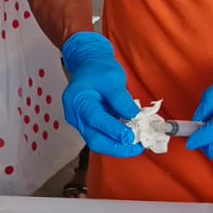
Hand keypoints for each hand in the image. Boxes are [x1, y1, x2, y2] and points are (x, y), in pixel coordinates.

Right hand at [60, 32, 143, 157]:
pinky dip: (115, 141)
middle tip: (137, 147)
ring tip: (136, 145)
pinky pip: (101, 137)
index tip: (131, 136)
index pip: (95, 119)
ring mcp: (80, 122)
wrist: (89, 65)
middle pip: (94, 139)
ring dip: (118, 147)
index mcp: (77, 99)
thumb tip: (135, 117)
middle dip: (116, 147)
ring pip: (97, 142)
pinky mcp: (88, 126)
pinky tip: (129, 140)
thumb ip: (122, 99)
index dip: (113, 130)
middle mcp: (75, 115)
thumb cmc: (99, 69)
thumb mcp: (113, 78)